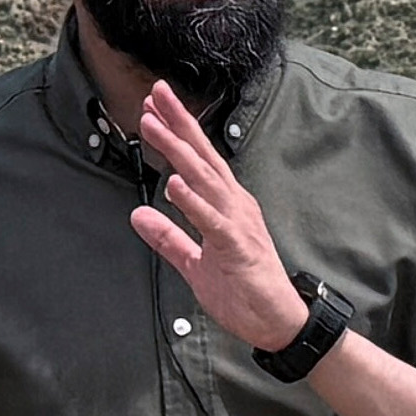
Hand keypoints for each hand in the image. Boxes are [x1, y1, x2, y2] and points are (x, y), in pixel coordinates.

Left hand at [127, 82, 307, 351]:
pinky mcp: (237, 247)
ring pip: (204, 179)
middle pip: (202, 157)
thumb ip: (168, 237)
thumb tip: (138, 214)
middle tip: (154, 93)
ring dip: (177, 151)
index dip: (177, 133)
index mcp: (225, 206)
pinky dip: (192, 202)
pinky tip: (174, 184)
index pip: (197, 161)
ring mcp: (237, 223)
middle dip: (178, 123)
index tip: (153, 107)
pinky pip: (212, 221)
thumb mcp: (194, 262)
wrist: (278, 322)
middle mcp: (233, 205)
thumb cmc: (244, 290)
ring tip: (153, 126)